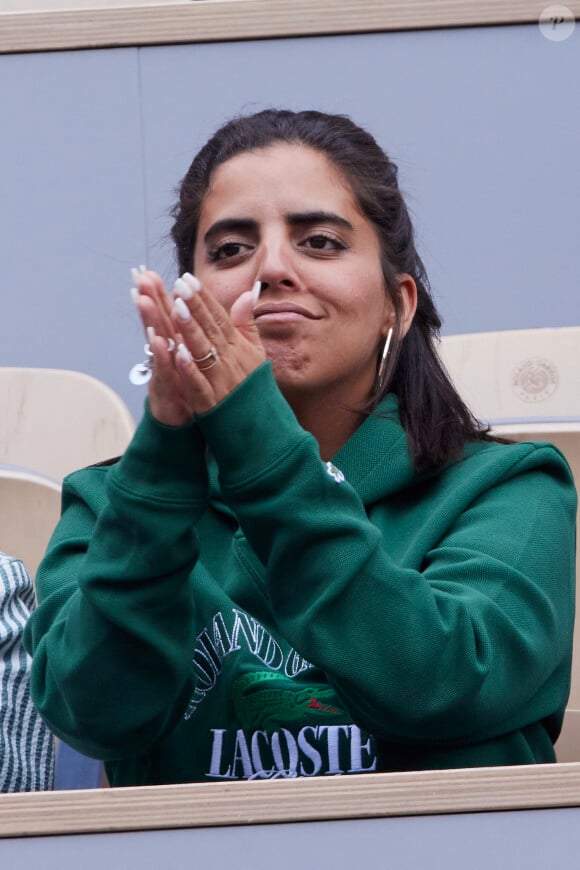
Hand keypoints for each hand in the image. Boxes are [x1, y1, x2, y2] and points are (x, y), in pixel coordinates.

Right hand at [132, 269, 194, 426]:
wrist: (180, 427)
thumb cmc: (185, 392)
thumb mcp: (189, 363)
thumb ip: (191, 338)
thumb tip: (188, 316)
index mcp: (174, 346)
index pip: (166, 316)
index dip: (158, 295)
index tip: (150, 272)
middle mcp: (164, 356)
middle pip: (156, 323)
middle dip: (147, 299)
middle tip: (139, 275)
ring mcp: (162, 372)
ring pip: (156, 343)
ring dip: (149, 321)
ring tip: (141, 299)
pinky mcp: (165, 390)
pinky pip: (164, 371)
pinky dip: (163, 357)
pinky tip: (160, 342)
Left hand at [170, 274, 266, 414]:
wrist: (261, 426)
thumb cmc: (254, 388)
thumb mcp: (256, 353)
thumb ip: (248, 324)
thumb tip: (247, 294)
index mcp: (239, 347)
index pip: (219, 317)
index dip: (204, 298)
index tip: (189, 279)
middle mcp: (231, 360)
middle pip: (210, 329)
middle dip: (195, 306)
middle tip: (179, 285)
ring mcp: (221, 380)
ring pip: (204, 351)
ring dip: (190, 330)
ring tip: (177, 308)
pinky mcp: (211, 401)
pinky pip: (199, 382)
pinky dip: (189, 368)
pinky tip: (178, 352)